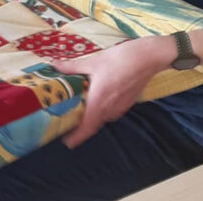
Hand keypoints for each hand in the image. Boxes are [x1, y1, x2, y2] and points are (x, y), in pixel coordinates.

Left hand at [52, 35, 173, 147]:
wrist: (148, 58)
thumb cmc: (119, 60)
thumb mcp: (91, 62)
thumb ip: (72, 67)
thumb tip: (54, 65)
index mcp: (99, 102)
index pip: (87, 127)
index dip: (77, 137)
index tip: (67, 143)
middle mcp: (110, 109)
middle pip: (93, 123)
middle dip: (80, 126)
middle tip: (67, 122)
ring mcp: (121, 107)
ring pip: (102, 117)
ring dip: (91, 115)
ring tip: (78, 109)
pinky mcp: (128, 102)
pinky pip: (111, 111)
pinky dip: (101, 109)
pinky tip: (95, 98)